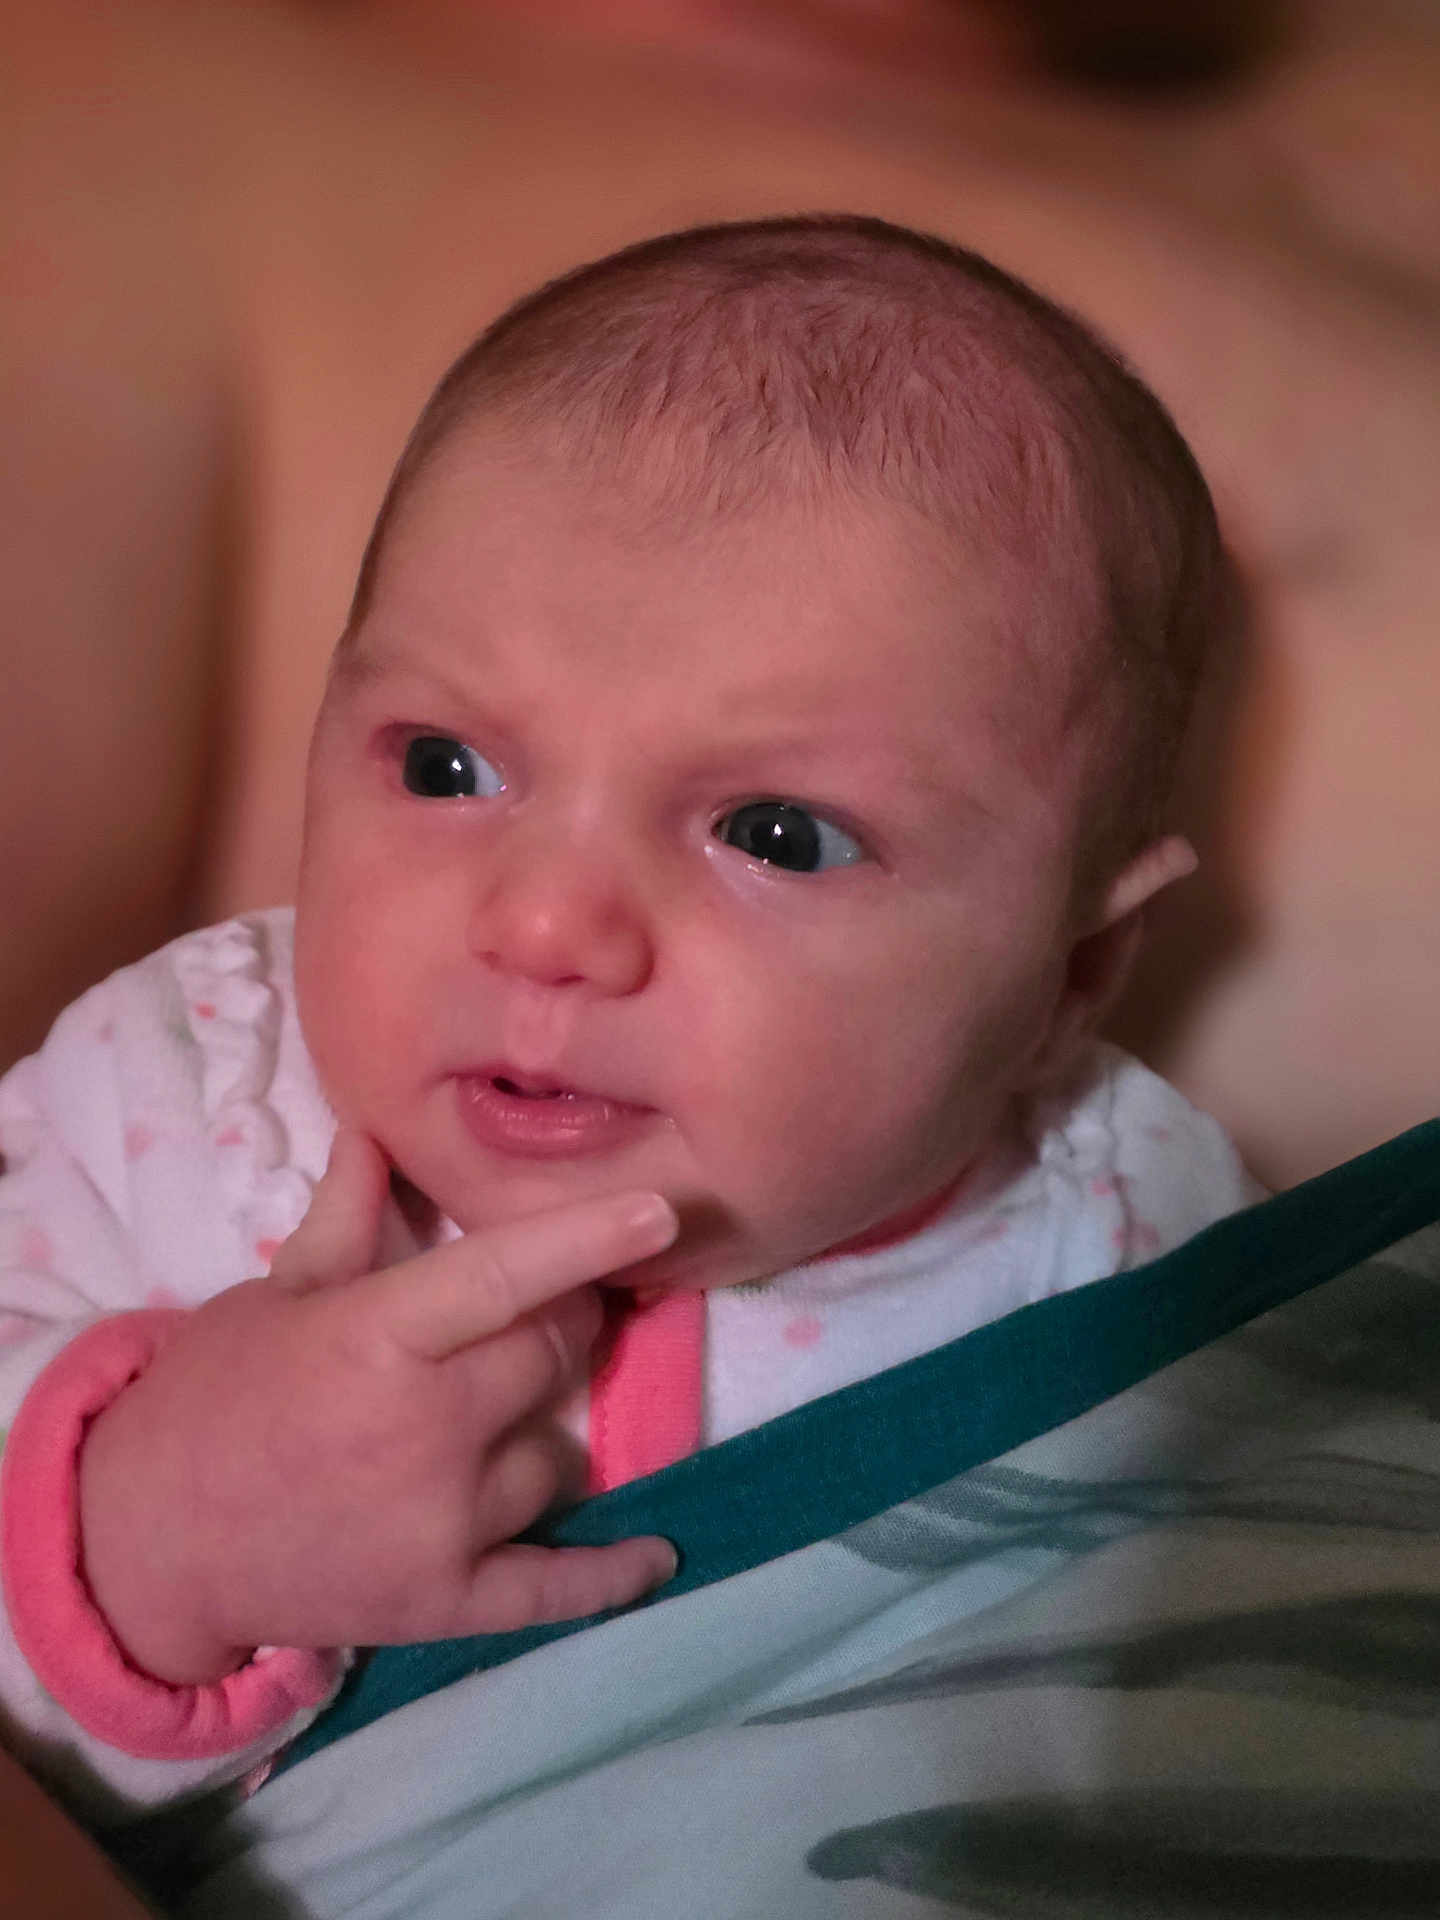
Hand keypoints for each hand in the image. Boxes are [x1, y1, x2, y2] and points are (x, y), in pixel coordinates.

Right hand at [78, 1131, 678, 1684]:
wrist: (143, 1544)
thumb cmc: (212, 1397)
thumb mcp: (274, 1298)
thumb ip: (345, 1220)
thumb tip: (377, 1130)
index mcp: (374, 1338)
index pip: (499, 1276)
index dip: (584, 1239)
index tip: (663, 1209)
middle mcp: (420, 1428)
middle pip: (550, 1358)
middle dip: (558, 1329)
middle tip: (532, 1323)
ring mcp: (439, 1523)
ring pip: (558, 1455)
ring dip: (541, 1434)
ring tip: (485, 1427)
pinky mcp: (445, 1603)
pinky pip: (553, 1589)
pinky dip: (608, 1575)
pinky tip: (655, 1558)